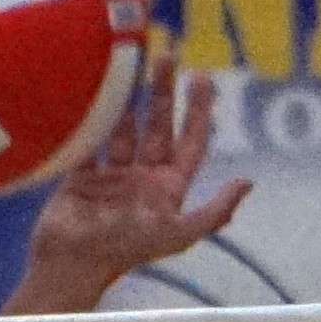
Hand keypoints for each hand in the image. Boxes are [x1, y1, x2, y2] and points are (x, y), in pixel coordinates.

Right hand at [12, 62, 248, 316]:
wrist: (72, 264)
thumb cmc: (126, 251)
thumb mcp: (179, 234)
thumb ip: (214, 211)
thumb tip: (248, 183)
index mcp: (167, 188)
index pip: (190, 141)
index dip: (198, 110)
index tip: (201, 77)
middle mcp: (142, 177)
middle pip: (158, 126)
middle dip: (163, 93)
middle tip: (167, 57)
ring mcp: (111, 175)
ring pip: (124, 129)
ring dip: (129, 100)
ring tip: (131, 67)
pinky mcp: (81, 177)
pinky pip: (89, 142)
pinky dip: (91, 122)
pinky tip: (96, 96)